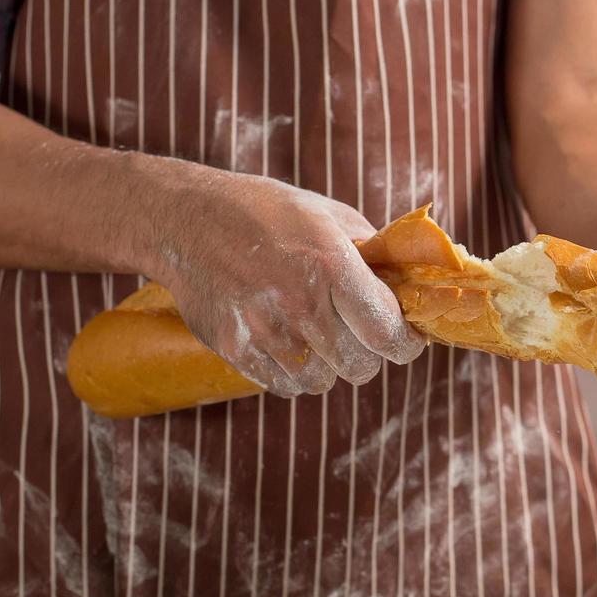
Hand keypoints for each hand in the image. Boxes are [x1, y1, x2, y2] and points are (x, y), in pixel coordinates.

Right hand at [149, 171, 425, 396]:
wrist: (184, 218)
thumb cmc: (264, 211)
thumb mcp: (326, 213)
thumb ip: (371, 251)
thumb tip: (411, 282)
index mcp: (331, 263)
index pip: (387, 332)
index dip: (406, 344)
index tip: (407, 342)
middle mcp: (299, 301)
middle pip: (361, 365)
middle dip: (369, 355)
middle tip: (360, 336)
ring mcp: (264, 329)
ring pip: (324, 381)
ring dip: (330, 366)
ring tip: (318, 336)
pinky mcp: (234, 348)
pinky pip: (286, 386)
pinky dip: (296, 374)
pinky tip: (290, 344)